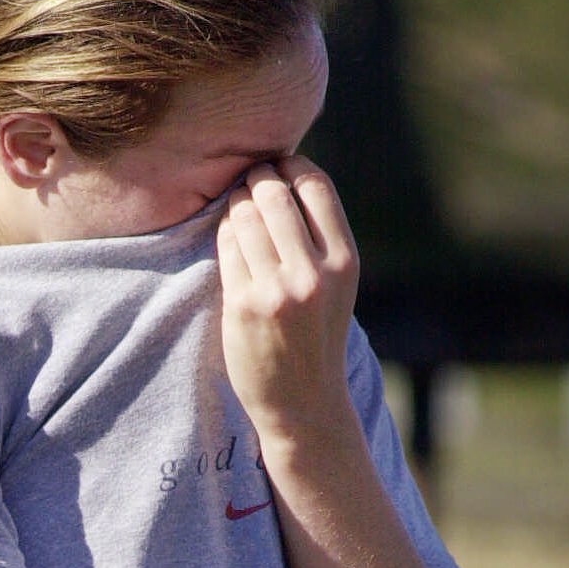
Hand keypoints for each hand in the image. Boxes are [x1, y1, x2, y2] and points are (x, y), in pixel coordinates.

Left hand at [215, 154, 358, 440]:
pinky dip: (224, 232)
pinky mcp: (243, 305)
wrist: (304, 403)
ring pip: (244, 217)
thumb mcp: (337, 284)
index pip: (315, 185)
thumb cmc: (317, 336)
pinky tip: (228, 234)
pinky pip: (226, 247)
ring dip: (235, 202)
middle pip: (274, 195)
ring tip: (235, 203)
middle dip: (255, 178)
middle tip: (246, 178)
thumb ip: (319, 237)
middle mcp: (314, 273)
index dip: (290, 164)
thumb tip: (285, 174)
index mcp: (345, 261)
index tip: (276, 164)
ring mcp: (277, 290)